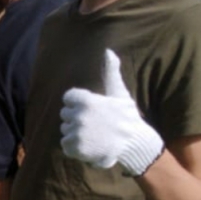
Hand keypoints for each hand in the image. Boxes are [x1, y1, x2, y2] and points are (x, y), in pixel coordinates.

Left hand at [60, 48, 163, 176]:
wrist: (135, 144)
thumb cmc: (128, 117)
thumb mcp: (119, 93)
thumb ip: (111, 72)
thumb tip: (108, 51)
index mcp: (86, 100)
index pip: (68, 98)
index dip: (78, 104)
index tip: (92, 111)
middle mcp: (79, 115)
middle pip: (65, 115)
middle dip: (77, 119)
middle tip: (95, 125)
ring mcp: (77, 132)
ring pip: (65, 130)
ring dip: (76, 134)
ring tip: (94, 136)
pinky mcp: (75, 148)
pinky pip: (65, 145)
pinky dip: (74, 148)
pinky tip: (90, 146)